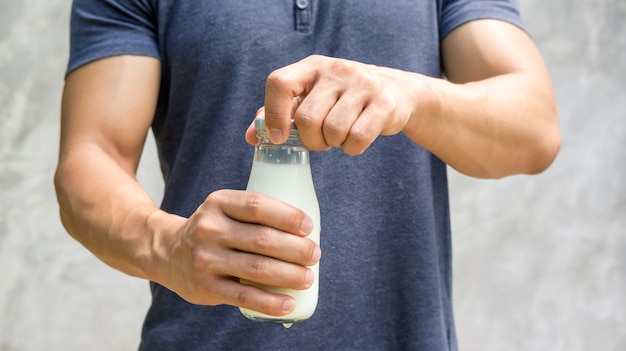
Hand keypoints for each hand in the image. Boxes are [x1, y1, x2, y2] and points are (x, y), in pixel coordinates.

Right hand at [154, 189, 320, 315]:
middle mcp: (210, 229)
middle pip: (263, 239)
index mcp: (218, 203)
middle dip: (296, 249)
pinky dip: (270, 302)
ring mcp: (206, 259)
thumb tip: (305, 232)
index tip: (309, 226)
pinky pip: (244, 297)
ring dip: (290, 275)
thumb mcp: (224, 209)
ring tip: (308, 277)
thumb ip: (254, 214)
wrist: (167, 252)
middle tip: (314, 254)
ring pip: (257, 268)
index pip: (258, 206)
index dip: (288, 216)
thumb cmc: (212, 229)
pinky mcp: (206, 287)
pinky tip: (289, 303)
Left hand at [246, 55, 416, 154]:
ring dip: (333, 144)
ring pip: (333, 130)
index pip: (280, 83)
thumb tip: (252, 137)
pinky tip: (354, 141)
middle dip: (311, 141)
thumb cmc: (340, 99)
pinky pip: (357, 138)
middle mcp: (335, 70)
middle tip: (320, 141)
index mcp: (310, 67)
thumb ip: (278, 114)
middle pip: (307, 118)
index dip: (273, 113)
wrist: (392, 91)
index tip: (278, 137)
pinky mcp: (383, 103)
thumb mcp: (309, 98)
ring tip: (338, 137)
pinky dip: (352, 149)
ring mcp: (362, 84)